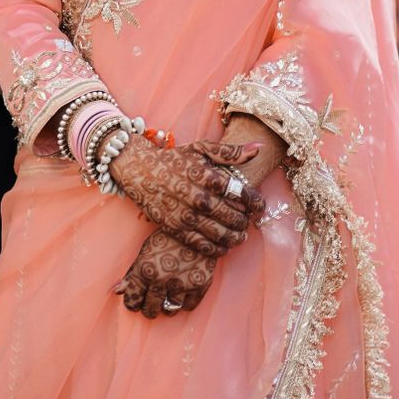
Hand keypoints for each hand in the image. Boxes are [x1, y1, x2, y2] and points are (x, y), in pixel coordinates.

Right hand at [107, 136, 263, 255]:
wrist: (140, 170)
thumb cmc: (174, 159)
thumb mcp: (201, 149)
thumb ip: (230, 152)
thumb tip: (259, 149)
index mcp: (207, 176)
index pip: (241, 193)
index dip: (255, 202)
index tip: (259, 205)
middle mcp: (198, 197)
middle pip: (233, 216)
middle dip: (245, 221)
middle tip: (248, 221)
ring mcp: (187, 215)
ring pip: (220, 234)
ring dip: (235, 238)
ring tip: (240, 236)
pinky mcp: (176, 229)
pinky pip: (202, 245)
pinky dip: (217, 249)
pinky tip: (223, 246)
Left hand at [115, 228, 216, 317]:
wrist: (196, 226)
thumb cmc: (167, 237)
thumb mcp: (146, 251)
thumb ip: (132, 274)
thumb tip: (117, 291)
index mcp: (144, 270)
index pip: (132, 302)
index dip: (133, 303)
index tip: (137, 299)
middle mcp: (161, 280)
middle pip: (150, 311)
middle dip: (148, 307)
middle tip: (152, 300)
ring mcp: (181, 284)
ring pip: (169, 311)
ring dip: (167, 306)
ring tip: (168, 295)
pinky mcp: (199, 286)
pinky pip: (187, 307)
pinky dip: (184, 303)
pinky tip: (182, 292)